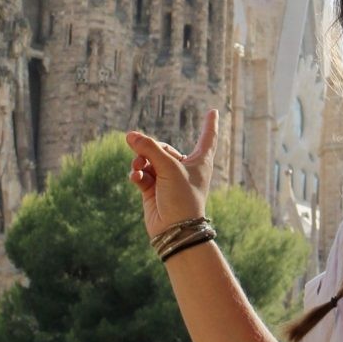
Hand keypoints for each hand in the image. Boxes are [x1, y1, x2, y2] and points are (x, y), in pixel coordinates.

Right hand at [126, 110, 217, 241]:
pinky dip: (137, 175)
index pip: (207, 137)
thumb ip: (149, 148)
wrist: (174, 229)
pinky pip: (142, 175)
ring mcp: (168, 180)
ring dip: (140, 161)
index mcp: (200, 161)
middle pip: (164, 148)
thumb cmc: (181, 198)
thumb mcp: (168, 167)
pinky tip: (136, 178)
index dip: (210, 124)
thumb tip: (130, 135)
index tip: (212, 111)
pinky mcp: (153, 190)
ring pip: (149, 160)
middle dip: (150, 149)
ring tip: (138, 167)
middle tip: (140, 152)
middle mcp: (185, 169)